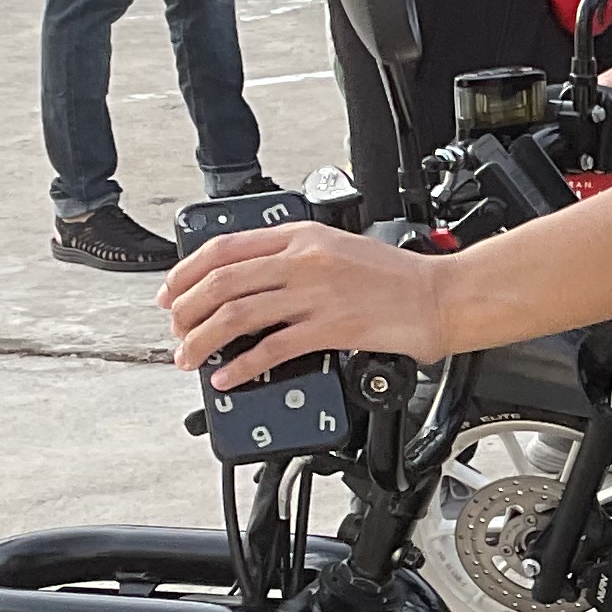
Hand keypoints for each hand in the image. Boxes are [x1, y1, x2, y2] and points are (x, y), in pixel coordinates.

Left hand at [163, 222, 451, 389]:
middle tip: (176, 331)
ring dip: (203, 340)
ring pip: (237, 315)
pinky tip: (228, 376)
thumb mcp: (338, 248)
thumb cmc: (397, 277)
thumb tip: (248, 283)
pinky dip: (241, 366)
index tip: (172, 294)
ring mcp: (316, 293)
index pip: (224, 247)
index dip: (186, 273)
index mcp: (302, 235)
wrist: (440, 297)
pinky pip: (271, 349)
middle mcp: (304, 259)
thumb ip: (294, 258)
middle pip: (221, 281)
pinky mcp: (331, 328)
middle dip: (186, 311)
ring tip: (190, 358)